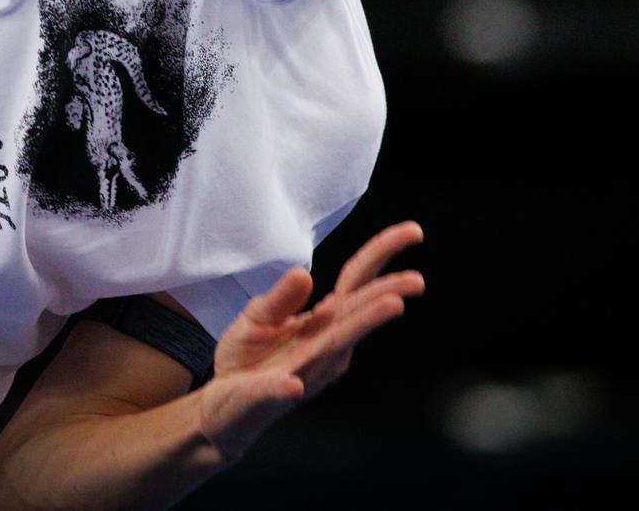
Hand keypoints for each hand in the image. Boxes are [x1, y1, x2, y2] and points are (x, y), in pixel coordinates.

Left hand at [195, 222, 426, 461]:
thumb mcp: (258, 316)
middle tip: (417, 280)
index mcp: (322, 322)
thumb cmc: (247, 359)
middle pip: (357, 311)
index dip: (382, 253)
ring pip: (334, 346)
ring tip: (392, 305)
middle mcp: (324, 346)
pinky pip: (277, 390)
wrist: (221, 406)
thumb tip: (305, 272)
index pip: (357, 281)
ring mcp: (303, 371)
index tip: (413, 232)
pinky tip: (292, 384)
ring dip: (361, 325)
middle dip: (386, 293)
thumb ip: (282, 297)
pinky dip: (284, 386)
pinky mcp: (269, 396)